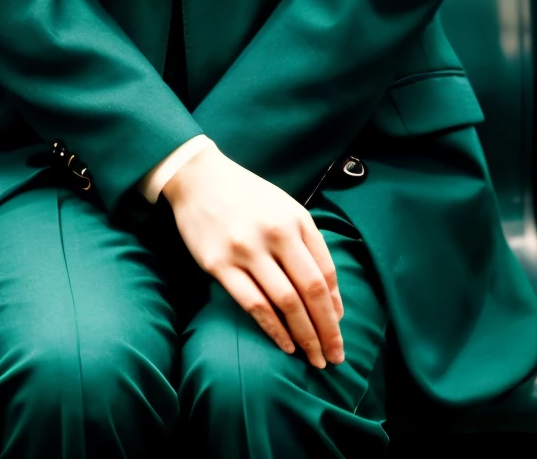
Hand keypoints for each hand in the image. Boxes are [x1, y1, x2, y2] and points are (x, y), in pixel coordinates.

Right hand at [161, 145, 344, 368]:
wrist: (198, 178)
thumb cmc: (247, 196)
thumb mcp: (285, 208)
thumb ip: (308, 245)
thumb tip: (331, 298)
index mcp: (296, 219)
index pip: (325, 271)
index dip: (335, 305)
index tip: (338, 328)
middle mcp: (275, 233)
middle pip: (311, 290)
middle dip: (327, 329)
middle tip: (335, 357)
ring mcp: (246, 249)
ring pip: (286, 302)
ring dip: (305, 336)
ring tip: (314, 358)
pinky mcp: (219, 265)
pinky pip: (254, 305)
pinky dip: (274, 329)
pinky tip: (286, 345)